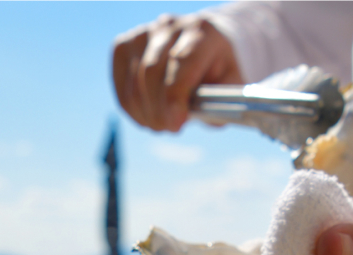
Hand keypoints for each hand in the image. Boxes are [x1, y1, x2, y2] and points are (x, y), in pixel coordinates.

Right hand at [112, 14, 241, 131]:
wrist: (199, 45)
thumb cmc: (215, 68)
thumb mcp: (230, 82)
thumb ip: (221, 101)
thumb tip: (205, 119)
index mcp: (201, 31)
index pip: (181, 61)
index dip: (175, 97)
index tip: (177, 124)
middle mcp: (169, 26)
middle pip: (152, 74)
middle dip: (159, 112)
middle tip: (171, 128)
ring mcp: (142, 34)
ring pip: (135, 86)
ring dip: (146, 115)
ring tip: (162, 124)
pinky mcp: (123, 46)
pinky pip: (122, 89)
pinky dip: (132, 110)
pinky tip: (148, 116)